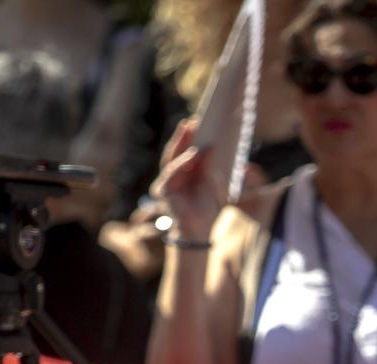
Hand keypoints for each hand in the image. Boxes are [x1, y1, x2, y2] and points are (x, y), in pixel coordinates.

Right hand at [150, 118, 219, 245]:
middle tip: (191, 122)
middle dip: (183, 136)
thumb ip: (209, 166)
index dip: (191, 137)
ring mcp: (167, 182)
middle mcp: (175, 175)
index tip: (198, 121)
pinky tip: (192, 154)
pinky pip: (172, 172)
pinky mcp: (163, 190)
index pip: (187, 150)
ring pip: (172, 158)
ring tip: (190, 130)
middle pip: (177, 151)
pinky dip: (182, 162)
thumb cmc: (207, 207)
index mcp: (187, 172)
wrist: (201, 228)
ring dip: (181, 144)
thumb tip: (209, 147)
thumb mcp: (212, 182)